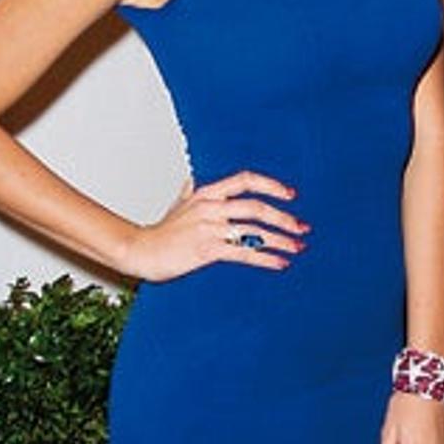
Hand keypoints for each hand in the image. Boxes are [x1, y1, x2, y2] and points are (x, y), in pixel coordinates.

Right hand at [120, 170, 309, 280]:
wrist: (140, 250)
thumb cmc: (160, 232)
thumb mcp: (177, 205)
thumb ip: (190, 193)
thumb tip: (192, 180)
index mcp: (207, 193)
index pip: (245, 180)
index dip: (271, 185)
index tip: (290, 194)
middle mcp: (210, 207)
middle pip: (256, 207)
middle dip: (284, 217)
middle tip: (302, 227)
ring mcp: (209, 228)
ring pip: (254, 232)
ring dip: (281, 240)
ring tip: (298, 248)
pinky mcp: (206, 250)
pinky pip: (244, 254)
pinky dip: (266, 258)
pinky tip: (280, 263)